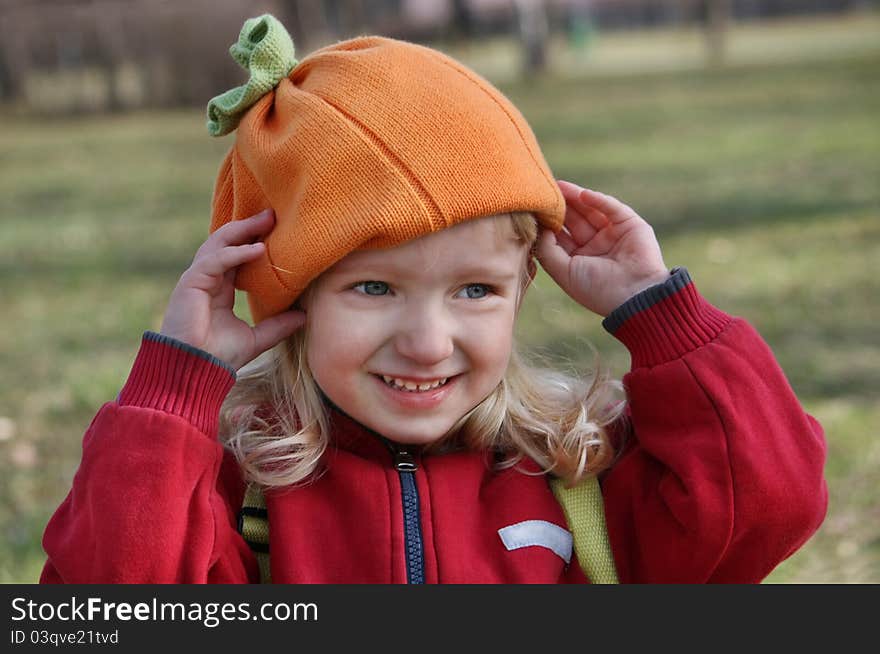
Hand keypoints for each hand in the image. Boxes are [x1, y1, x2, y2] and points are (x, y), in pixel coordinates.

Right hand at [159, 209, 305, 369]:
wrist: (194, 372)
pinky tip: (257, 250)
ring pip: (218, 244)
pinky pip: (215, 260)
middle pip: (226, 242)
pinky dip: (235, 253)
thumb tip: (304, 316)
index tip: (277, 230)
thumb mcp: (256, 339)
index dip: (254, 241)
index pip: (236, 256)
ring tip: (266, 221)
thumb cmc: (219, 358)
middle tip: (272, 215)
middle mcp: (206, 280)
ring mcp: (196, 280)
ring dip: (242, 231)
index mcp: (219, 290)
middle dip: (248, 227)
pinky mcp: (190, 284)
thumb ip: (278, 326)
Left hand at [535, 181, 669, 316]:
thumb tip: (540, 228)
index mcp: (579, 260)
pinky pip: (612, 208)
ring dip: (576, 198)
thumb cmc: (597, 289)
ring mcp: (612, 234)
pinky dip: (598, 200)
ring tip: (560, 187)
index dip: (547, 223)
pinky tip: (583, 194)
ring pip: (591, 210)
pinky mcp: (630, 224)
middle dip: (560, 206)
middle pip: (574, 220)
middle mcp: (595, 245)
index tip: (533, 209)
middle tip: (544, 190)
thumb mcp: (563, 272)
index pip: (560, 236)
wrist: (634, 296)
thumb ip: (547, 250)